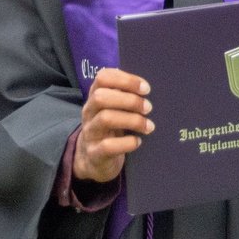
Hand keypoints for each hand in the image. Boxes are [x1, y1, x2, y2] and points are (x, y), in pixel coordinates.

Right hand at [75, 69, 152, 183]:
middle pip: (101, 97)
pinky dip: (127, 143)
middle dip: (129, 100)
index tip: (146, 89)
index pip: (103, 78)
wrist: (92, 160)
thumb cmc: (110, 128)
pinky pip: (108, 146)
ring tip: (148, 126)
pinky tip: (138, 142)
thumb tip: (146, 87)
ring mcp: (90, 133)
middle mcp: (89, 112)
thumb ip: (124, 95)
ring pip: (105, 118)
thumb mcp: (113, 109)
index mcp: (95, 97)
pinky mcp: (95, 153)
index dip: (126, 80)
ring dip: (132, 120)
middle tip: (148, 108)